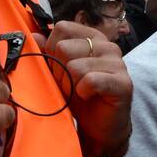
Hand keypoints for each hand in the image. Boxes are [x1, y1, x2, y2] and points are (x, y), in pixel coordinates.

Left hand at [32, 20, 131, 156]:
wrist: (97, 127)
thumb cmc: (77, 96)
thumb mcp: (57, 72)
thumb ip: (46, 52)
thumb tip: (32, 36)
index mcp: (91, 37)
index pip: (62, 28)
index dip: (52, 50)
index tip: (57, 68)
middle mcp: (106, 45)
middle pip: (64, 47)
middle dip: (59, 71)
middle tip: (69, 85)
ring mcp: (117, 62)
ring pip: (74, 66)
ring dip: (70, 84)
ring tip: (78, 92)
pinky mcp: (123, 82)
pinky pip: (90, 80)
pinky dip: (82, 92)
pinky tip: (87, 96)